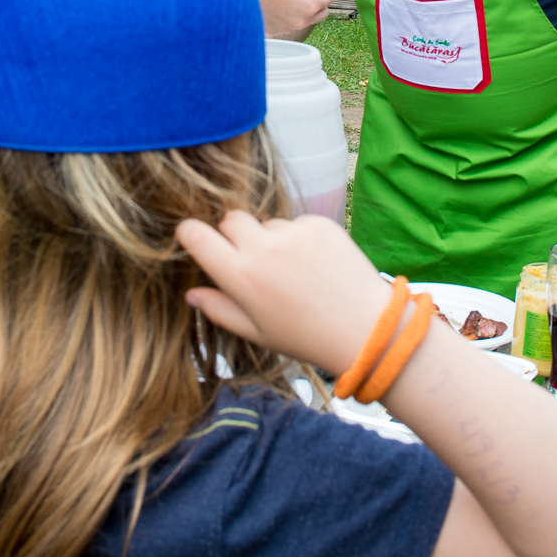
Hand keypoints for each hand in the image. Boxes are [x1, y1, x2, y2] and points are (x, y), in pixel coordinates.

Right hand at [177, 210, 394, 373]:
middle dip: (233, 235)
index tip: (193, 237)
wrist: (366, 329)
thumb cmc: (307, 336)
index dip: (190, 233)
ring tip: (294, 272)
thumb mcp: (257, 332)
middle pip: (230, 220)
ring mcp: (293, 232)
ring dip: (270, 239)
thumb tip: (191, 293)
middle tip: (251, 261)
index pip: (196, 235)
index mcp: (241, 276)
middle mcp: (263, 248)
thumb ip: (220, 310)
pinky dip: (299, 238)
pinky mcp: (319, 223)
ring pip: (267, 223)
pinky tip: (315, 265)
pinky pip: (296, 222)